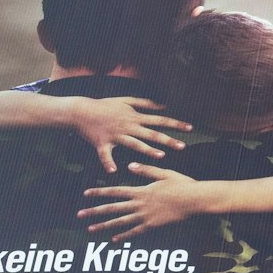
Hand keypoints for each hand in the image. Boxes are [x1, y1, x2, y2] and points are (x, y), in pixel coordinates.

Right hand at [67, 97, 192, 172]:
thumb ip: (145, 103)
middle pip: (151, 134)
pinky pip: (105, 155)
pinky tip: (113, 172)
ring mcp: (116, 135)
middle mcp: (128, 126)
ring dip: (147, 150)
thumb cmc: (104, 106)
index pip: (160, 120)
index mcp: (135, 117)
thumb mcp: (125, 100)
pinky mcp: (102, 143)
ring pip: (134, 144)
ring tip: (160, 157)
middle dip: (168, 140)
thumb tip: (162, 105)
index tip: (190, 128)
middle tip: (183, 146)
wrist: (81, 110)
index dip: (175, 124)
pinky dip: (108, 163)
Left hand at [79, 164, 223, 240]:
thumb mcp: (164, 173)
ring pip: (120, 222)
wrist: (194, 200)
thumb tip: (129, 165)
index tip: (85, 194)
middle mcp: (139, 204)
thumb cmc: (182, 184)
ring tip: (90, 230)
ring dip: (104, 226)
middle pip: (112, 208)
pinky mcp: (153, 226)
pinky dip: (124, 236)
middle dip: (95, 211)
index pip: (115, 191)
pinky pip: (135, 232)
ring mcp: (145, 216)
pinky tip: (114, 240)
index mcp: (141, 190)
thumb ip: (146, 170)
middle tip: (80, 215)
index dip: (99, 193)